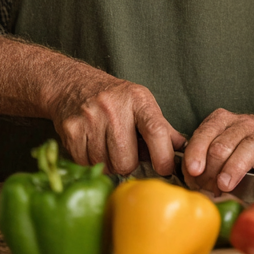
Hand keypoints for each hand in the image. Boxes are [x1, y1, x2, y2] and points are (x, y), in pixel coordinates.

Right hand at [46, 70, 185, 176]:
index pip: (156, 130)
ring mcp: (90, 118)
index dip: (163, 155)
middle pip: (126, 160)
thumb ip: (162, 128)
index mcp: (137, 100)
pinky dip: (90, 161)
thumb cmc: (114, 98)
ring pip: (105, 165)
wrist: (73, 85)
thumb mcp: (142, 104)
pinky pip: (85, 163)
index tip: (165, 168)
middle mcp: (113, 107)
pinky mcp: (71, 130)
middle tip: (125, 150)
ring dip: (108, 163)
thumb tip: (182, 148)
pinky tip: (92, 145)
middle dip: (128, 162)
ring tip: (107, 145)